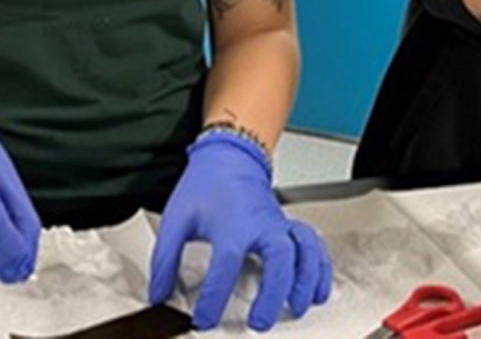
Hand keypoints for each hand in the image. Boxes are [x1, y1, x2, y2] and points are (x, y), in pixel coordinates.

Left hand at [148, 133, 332, 330]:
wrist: (229, 158)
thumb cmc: (205, 186)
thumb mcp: (176, 220)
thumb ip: (165, 260)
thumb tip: (159, 293)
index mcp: (233, 224)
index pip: (225, 267)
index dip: (214, 298)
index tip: (204, 319)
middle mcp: (262, 225)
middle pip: (279, 261)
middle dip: (272, 295)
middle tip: (259, 323)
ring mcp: (280, 226)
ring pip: (304, 254)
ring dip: (304, 284)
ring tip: (295, 309)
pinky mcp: (289, 228)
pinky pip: (314, 247)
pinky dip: (321, 270)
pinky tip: (317, 291)